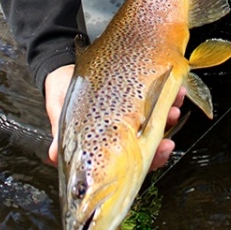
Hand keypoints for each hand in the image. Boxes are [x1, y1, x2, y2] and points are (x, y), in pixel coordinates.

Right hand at [44, 67, 184, 171]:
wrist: (62, 66)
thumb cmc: (61, 93)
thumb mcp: (59, 112)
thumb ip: (60, 136)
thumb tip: (54, 155)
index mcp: (104, 149)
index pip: (132, 163)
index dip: (149, 160)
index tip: (161, 149)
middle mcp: (121, 136)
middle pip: (150, 144)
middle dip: (166, 133)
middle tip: (171, 117)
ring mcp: (131, 117)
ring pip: (158, 122)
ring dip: (170, 112)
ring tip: (176, 99)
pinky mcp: (137, 98)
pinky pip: (158, 99)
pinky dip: (169, 94)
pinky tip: (176, 88)